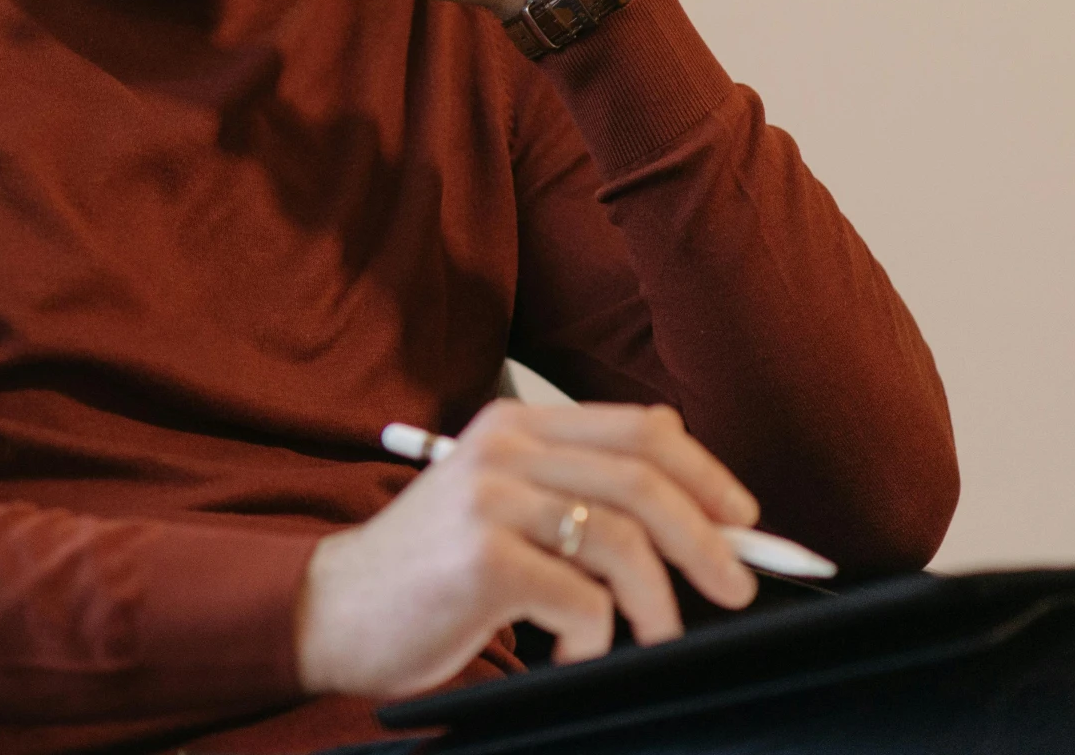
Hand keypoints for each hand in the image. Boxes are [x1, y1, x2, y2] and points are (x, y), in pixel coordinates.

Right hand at [295, 401, 761, 701]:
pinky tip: (569, 650)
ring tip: (654, 637)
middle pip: (646, 479)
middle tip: (734, 589)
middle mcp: (502, 447)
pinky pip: (585, 601)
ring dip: (660, 604)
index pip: (640, 427)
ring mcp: (490, 499)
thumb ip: (573, 489)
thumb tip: (698, 509)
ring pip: (626, 540)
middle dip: (709, 539)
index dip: (707, 472)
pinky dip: (597, 639)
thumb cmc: (426, 570)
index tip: (743, 520)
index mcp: (513, 425)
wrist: (331, 610)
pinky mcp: (483, 560)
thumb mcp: (498, 503)